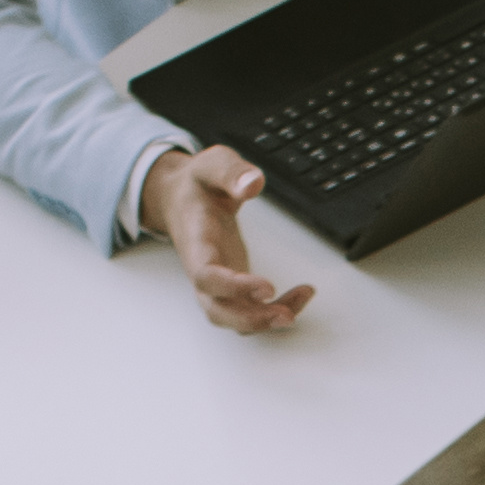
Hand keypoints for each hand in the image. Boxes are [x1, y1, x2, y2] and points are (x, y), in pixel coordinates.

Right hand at [146, 145, 307, 336]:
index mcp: (196, 243)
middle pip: (217, 311)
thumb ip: (230, 172)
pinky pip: (252, 309)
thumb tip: (253, 184)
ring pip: (236, 318)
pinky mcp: (234, 286)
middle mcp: (203, 270)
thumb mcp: (211, 164)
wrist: (181, 196)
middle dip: (251, 319)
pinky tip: (303, 293)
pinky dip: (279, 307)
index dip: (234, 288)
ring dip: (267, 320)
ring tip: (301, 299)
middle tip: (285, 315)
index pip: (206, 277)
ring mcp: (218, 282)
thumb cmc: (197, 184)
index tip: (266, 287)